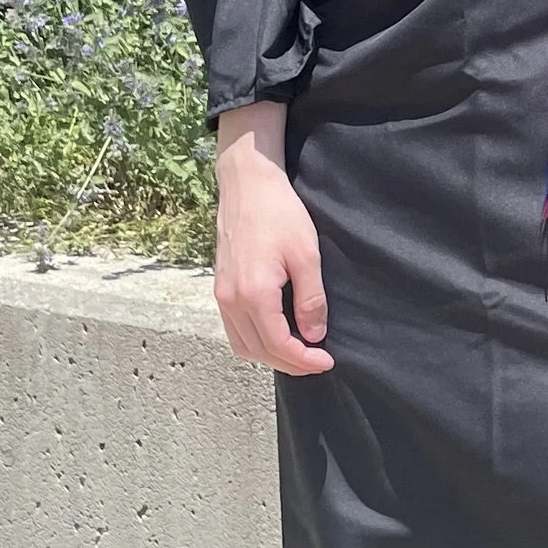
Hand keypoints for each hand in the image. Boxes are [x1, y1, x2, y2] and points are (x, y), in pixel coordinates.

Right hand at [213, 103, 333, 374]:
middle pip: (259, 351)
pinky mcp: (220, 287)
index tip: (327, 361)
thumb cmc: (279, 213)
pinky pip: (234, 329)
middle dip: (290, 363)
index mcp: (254, 294)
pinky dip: (254, 341)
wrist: (247, 184)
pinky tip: (275, 335)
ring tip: (299, 353)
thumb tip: (314, 335)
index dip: (304, 360)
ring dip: (270, 355)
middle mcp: (232, 300)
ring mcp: (222, 295)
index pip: (279, 345)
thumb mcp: (306, 255)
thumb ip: (311, 299)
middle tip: (317, 361)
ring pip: (243, 344)